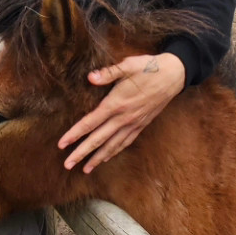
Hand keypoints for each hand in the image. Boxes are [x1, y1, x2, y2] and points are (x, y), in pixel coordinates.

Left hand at [58, 52, 185, 172]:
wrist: (174, 75)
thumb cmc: (149, 68)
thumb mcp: (128, 65)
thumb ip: (108, 73)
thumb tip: (90, 77)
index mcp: (116, 103)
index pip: (90, 122)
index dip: (75, 134)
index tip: (62, 144)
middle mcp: (124, 118)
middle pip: (98, 139)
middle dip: (81, 153)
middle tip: (67, 165)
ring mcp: (133, 123)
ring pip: (112, 146)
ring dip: (97, 158)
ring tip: (85, 169)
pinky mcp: (141, 125)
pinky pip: (125, 142)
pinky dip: (114, 152)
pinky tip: (106, 158)